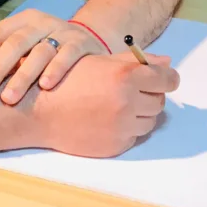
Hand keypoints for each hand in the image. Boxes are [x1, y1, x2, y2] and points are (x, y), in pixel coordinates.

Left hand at [0, 9, 107, 103]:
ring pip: (40, 51)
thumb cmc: (49, 51)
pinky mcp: (82, 44)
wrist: (92, 40)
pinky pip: (68, 55)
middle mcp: (41, 23)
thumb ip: (6, 60)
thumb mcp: (27, 48)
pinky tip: (46, 86)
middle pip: (15, 43)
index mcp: (23, 21)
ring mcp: (63, 31)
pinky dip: (56, 69)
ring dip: (23, 75)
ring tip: (9, 98)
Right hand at [36, 52, 179, 157]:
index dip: (166, 79)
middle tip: (130, 91)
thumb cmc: (65, 79)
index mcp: (126, 76)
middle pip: (159, 102)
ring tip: (116, 106)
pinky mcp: (116, 146)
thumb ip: (135, 62)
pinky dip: (126, 129)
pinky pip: (133, 137)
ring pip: (149, 122)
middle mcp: (128, 102)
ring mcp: (122, 126)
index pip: (168, 80)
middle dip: (150, 95)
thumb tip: (166, 62)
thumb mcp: (100, 61)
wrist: (38, 110)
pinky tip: (105, 119)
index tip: (161, 79)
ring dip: (140, 114)